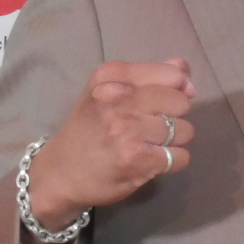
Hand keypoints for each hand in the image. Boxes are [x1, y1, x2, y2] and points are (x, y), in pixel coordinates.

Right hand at [23, 59, 196, 232]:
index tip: (163, 102)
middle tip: (151, 127)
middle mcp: (118, 100)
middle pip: (182, 103)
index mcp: (110, 77)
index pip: (173, 74)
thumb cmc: (89, 128)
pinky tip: (152, 161)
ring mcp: (128, 130)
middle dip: (175, 116)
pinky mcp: (137, 159)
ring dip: (173, 141)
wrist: (58, 173)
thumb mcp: (107, 91)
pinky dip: (173, 161)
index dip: (176, 90)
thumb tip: (184, 69)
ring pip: (185, 130)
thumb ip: (147, 76)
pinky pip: (181, 156)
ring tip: (149, 145)